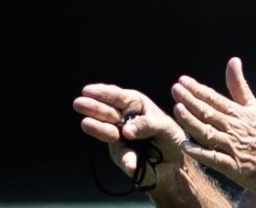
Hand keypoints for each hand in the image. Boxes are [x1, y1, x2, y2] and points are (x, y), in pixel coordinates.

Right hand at [73, 84, 187, 176]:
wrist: (177, 163)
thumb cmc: (171, 137)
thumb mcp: (166, 126)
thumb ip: (148, 125)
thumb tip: (126, 131)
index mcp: (136, 105)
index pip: (119, 97)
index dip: (104, 93)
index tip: (89, 90)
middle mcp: (125, 120)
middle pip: (108, 112)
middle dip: (94, 107)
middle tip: (79, 102)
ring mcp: (121, 138)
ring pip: (108, 132)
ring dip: (98, 128)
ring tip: (86, 123)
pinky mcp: (123, 156)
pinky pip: (123, 157)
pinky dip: (127, 160)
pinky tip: (131, 164)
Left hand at [171, 57, 255, 196]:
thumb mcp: (255, 107)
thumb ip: (239, 86)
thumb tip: (233, 60)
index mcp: (240, 114)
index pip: (215, 98)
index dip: (198, 89)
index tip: (182, 80)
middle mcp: (236, 128)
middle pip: (209, 112)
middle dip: (191, 100)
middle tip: (175, 89)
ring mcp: (234, 148)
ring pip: (209, 133)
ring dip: (192, 121)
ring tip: (177, 110)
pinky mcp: (234, 167)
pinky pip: (214, 159)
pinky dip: (200, 152)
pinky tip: (185, 146)